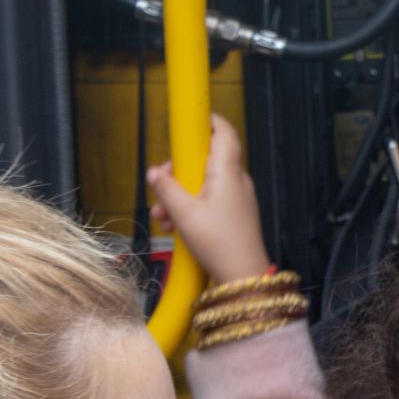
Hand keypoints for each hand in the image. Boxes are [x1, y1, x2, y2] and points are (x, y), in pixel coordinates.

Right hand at [147, 114, 274, 284]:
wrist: (243, 277)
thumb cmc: (217, 241)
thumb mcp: (183, 213)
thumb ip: (166, 188)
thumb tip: (155, 172)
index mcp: (227, 170)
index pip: (224, 131)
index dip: (207, 121)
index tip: (187, 122)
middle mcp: (236, 179)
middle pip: (204, 160)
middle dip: (177, 173)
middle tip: (160, 189)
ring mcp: (236, 197)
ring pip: (202, 183)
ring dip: (179, 196)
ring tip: (162, 217)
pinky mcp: (234, 214)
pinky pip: (209, 201)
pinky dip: (190, 208)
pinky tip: (173, 227)